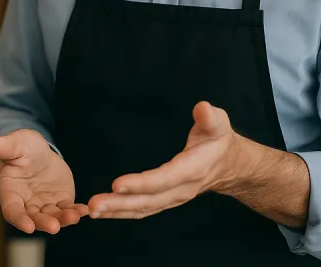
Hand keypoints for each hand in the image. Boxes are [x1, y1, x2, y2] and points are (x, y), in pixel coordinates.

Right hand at [0, 129, 88, 234]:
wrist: (38, 150)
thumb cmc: (22, 147)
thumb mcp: (15, 143)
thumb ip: (6, 146)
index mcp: (10, 192)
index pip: (12, 210)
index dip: (19, 219)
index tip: (28, 227)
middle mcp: (26, 203)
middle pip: (34, 218)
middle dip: (44, 223)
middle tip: (54, 227)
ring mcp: (44, 204)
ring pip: (52, 216)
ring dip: (63, 219)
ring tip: (74, 216)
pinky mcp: (60, 201)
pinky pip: (67, 209)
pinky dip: (76, 211)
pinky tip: (84, 210)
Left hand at [88, 101, 240, 219]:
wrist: (229, 164)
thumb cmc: (219, 140)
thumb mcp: (219, 124)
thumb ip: (210, 117)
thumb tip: (202, 108)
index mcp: (191, 169)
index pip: (164, 179)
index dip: (141, 183)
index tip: (117, 184)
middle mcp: (180, 189)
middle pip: (148, 200)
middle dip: (119, 203)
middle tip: (94, 204)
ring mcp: (172, 198)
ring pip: (142, 209)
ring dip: (116, 211)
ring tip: (91, 210)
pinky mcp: (164, 200)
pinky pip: (141, 210)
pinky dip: (121, 212)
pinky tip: (101, 212)